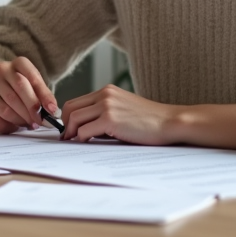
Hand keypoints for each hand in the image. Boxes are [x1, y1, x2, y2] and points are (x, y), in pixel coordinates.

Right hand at [0, 57, 58, 133]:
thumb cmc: (22, 87)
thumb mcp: (35, 84)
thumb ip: (43, 95)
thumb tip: (52, 112)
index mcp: (18, 63)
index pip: (32, 77)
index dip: (44, 95)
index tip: (52, 110)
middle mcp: (0, 70)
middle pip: (19, 90)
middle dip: (33, 110)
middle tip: (42, 121)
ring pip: (7, 109)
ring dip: (22, 120)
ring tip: (30, 124)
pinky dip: (10, 127)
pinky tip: (16, 126)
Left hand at [60, 84, 177, 143]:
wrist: (169, 122)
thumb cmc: (150, 121)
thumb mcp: (124, 110)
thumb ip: (105, 114)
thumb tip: (85, 129)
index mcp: (107, 91)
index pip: (77, 101)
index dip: (69, 117)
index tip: (69, 130)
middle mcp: (104, 95)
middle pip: (70, 108)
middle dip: (66, 125)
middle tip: (68, 138)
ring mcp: (106, 106)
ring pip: (74, 119)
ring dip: (71, 133)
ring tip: (74, 143)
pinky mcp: (110, 119)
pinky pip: (84, 131)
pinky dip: (81, 139)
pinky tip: (86, 145)